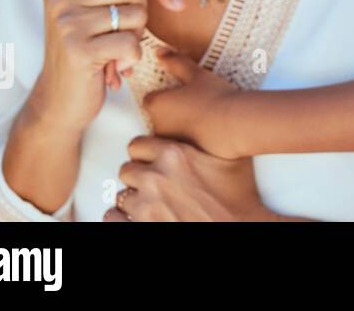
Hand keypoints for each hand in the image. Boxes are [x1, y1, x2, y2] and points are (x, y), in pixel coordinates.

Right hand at [29, 0, 157, 134]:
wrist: (59, 99)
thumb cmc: (87, 48)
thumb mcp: (94, 11)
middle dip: (140, 7)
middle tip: (122, 29)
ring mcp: (66, 23)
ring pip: (136, 13)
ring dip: (137, 34)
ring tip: (114, 47)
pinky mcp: (78, 50)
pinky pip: (132, 42)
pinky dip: (133, 57)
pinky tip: (116, 65)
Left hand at [105, 135, 271, 221]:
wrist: (240, 226)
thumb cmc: (239, 197)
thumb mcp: (228, 159)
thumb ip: (205, 144)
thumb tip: (207, 127)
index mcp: (174, 155)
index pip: (137, 145)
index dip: (145, 155)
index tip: (151, 162)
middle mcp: (156, 177)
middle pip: (127, 170)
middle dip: (140, 178)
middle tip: (155, 186)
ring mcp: (146, 205)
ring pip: (121, 195)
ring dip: (134, 199)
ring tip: (151, 204)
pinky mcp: (139, 226)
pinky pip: (113, 217)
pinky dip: (122, 218)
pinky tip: (138, 218)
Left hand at [143, 48, 246, 159]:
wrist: (234, 123)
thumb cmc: (215, 97)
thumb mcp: (196, 74)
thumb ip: (175, 61)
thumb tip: (159, 52)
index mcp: (156, 103)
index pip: (150, 99)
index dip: (165, 96)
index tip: (180, 95)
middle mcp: (156, 125)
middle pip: (158, 118)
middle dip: (170, 114)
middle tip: (193, 107)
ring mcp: (168, 142)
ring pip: (168, 133)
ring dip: (178, 128)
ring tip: (201, 121)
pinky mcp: (181, 154)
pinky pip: (180, 146)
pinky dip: (189, 141)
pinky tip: (205, 134)